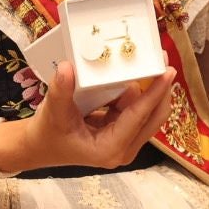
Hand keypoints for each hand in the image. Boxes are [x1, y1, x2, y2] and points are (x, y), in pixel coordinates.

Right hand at [0, 62, 175, 173]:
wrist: (40, 145)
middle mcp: (124, 148)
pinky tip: (137, 71)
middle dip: (161, 89)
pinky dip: (138, 90)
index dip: (155, 93)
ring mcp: (125, 140)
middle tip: (163, 60)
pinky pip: (137, 107)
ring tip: (153, 59)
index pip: (139, 116)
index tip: (168, 72)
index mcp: (110, 148)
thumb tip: (67, 67)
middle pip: (154, 116)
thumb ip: (61, 91)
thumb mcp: (53, 112)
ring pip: (148, 111)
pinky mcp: (123, 131)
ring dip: (151, 87)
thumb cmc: (48, 134)